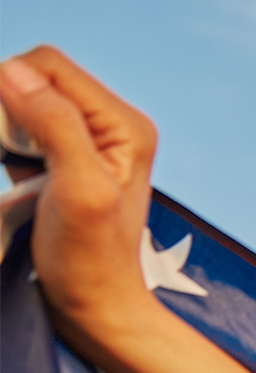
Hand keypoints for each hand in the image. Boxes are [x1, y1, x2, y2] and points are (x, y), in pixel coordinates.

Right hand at [0, 46, 155, 318]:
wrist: (95, 306)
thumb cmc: (92, 259)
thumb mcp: (79, 190)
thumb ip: (55, 125)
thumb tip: (13, 71)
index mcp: (125, 124)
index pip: (49, 66)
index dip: (12, 86)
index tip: (6, 137)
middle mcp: (110, 125)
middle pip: (33, 78)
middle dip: (6, 106)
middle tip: (16, 160)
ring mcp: (84, 141)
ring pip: (21, 100)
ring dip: (3, 126)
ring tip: (20, 172)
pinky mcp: (59, 159)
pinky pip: (18, 128)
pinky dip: (3, 142)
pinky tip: (16, 177)